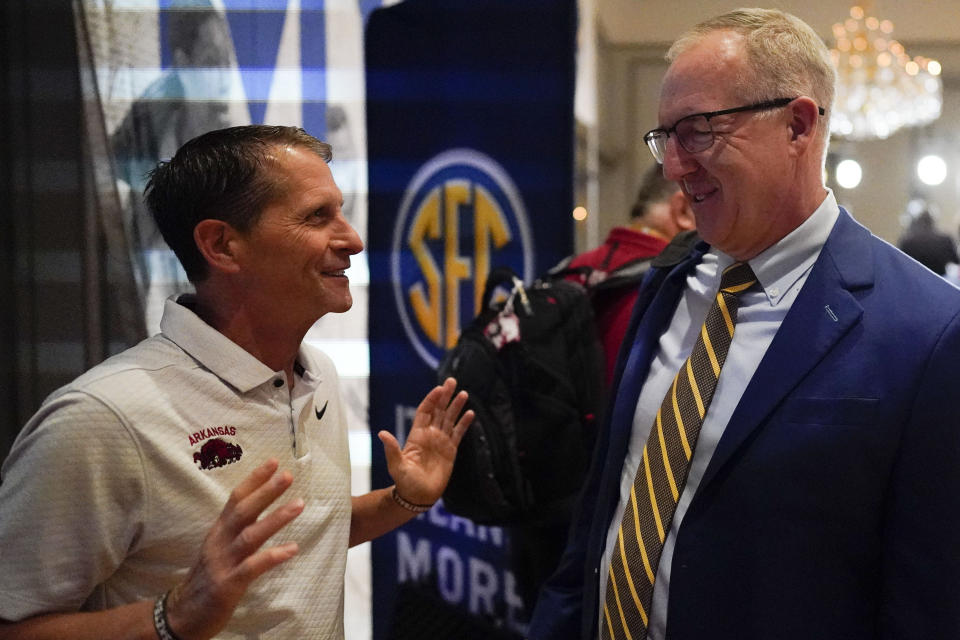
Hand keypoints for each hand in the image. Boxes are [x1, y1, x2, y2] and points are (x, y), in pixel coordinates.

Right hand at [165, 459, 303, 638]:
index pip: (236, 498)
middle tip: (287, 475)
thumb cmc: (208, 577)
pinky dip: (272, 556)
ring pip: (250, 536)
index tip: (274, 461)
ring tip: (299, 504)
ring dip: (275, 518)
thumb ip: (236, 529)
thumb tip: (260, 506)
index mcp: (219, 530)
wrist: (183, 614)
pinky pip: (252, 567)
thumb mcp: (219, 547)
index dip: (254, 479)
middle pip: (243, 511)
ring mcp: (223, 563)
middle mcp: (219, 542)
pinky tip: (292, 549)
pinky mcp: (227, 585)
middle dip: (266, 492)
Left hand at [378, 377, 473, 505]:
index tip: (439, 389)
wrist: (417, 496)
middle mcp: (430, 435)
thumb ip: (392, 449)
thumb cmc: (405, 481)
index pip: (426, 411)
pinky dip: (464, 423)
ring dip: (456, 406)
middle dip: (445, 396)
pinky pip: (459, 434)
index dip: (432, 399)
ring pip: (450, 419)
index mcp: (417, 435)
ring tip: (464, 393)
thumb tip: (382, 433)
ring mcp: (441, 442)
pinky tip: (470, 413)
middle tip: (452, 381)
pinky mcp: (451, 451)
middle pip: (439, 411)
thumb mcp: (396, 465)